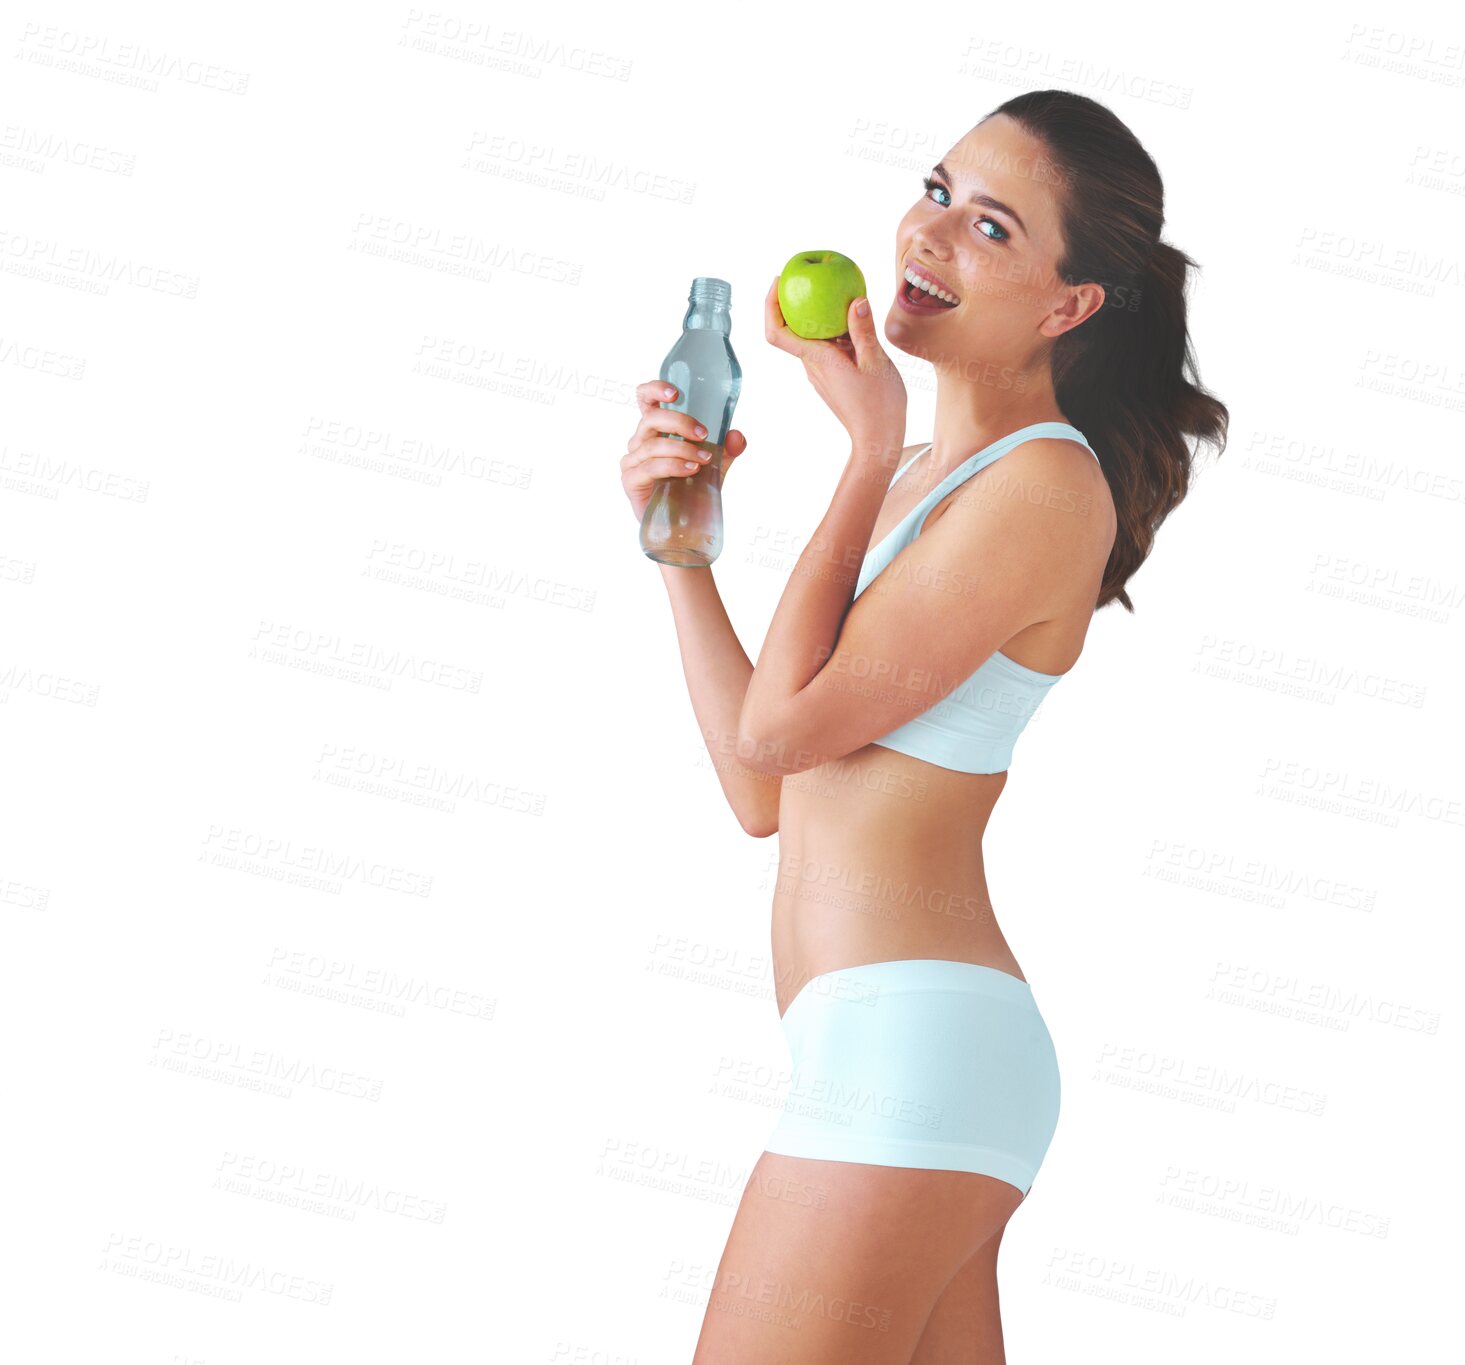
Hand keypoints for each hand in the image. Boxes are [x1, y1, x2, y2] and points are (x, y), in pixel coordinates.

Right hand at [622, 380, 747, 523]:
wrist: (682, 525)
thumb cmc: (692, 489)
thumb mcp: (714, 465)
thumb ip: (726, 449)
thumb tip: (736, 436)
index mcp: (656, 430)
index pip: (645, 400)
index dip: (654, 390)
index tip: (675, 393)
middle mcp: (640, 441)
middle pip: (651, 419)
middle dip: (680, 423)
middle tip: (703, 435)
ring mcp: (632, 461)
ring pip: (653, 444)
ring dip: (682, 449)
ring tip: (703, 460)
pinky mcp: (630, 481)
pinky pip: (650, 467)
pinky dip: (673, 466)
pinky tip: (690, 470)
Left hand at [765, 279, 906, 453]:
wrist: (879, 438)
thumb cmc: (879, 406)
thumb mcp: (876, 362)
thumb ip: (863, 330)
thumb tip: (855, 300)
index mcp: (818, 359)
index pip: (777, 333)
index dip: (769, 306)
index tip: (778, 283)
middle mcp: (813, 366)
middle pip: (792, 329)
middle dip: (796, 300)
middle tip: (811, 275)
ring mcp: (820, 372)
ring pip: (811, 337)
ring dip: (819, 314)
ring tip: (840, 292)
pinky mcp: (831, 376)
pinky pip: (825, 346)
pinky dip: (833, 329)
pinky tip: (853, 320)